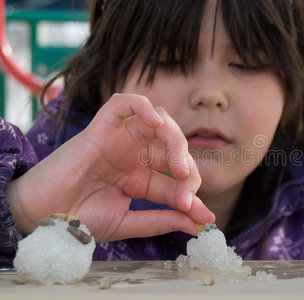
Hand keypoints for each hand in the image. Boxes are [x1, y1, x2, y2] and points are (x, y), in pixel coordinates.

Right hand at [7, 93, 214, 240]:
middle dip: (188, 171)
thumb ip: (162, 220)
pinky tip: (157, 124)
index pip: (176, 179)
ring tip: (179, 168)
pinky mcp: (101, 127)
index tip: (204, 218)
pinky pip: (124, 103)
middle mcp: (134, 155)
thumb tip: (199, 225)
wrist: (43, 218)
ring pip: (159, 122)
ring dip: (176, 141)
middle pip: (174, 148)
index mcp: (141, 177)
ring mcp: (120, 139)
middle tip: (188, 196)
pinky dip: (143, 106)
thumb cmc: (79, 219)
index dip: (192, 195)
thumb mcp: (128, 222)